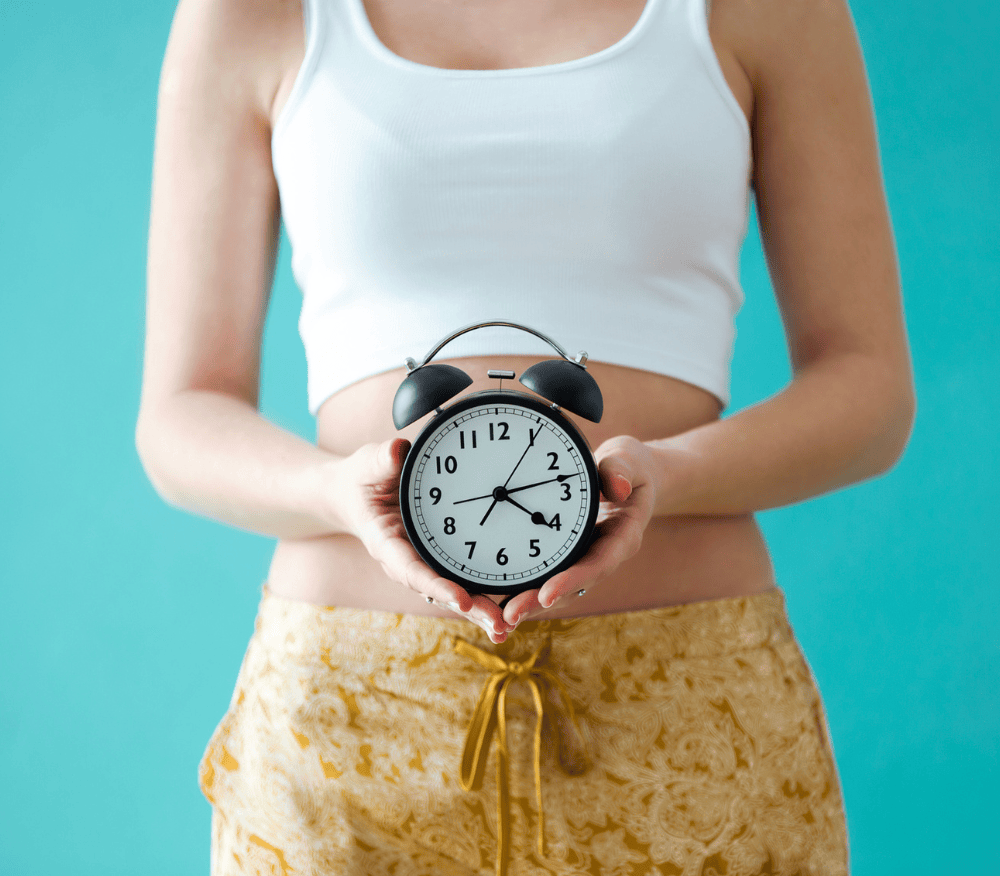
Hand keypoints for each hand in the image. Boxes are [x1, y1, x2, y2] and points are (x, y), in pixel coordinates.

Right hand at [328, 437, 513, 641]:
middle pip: (438, 590)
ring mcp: (422, 561)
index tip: (460, 599)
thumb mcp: (366, 465)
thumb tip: (397, 451)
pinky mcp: (436, 557)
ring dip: (478, 609)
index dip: (435, 585)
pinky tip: (506, 608)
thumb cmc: (361, 478)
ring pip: (452, 590)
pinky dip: (480, 593)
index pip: (411, 569)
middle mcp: (405, 560)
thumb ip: (382, 460)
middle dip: (468, 608)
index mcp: (386, 542)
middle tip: (498, 625)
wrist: (353, 493)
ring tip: (506, 627)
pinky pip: (459, 577)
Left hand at [500, 435, 657, 626]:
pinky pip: (547, 574)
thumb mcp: (627, 460)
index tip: (546, 595)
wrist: (627, 473)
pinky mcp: (568, 555)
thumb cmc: (626, 465)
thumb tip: (620, 487)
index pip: (596, 564)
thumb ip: (621, 471)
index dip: (572, 581)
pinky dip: (526, 588)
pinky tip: (498, 602)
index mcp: (622, 537)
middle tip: (509, 616)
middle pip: (572, 586)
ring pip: (558, 588)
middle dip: (541, 602)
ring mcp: (584, 558)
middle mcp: (603, 555)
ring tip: (500, 618)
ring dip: (530, 603)